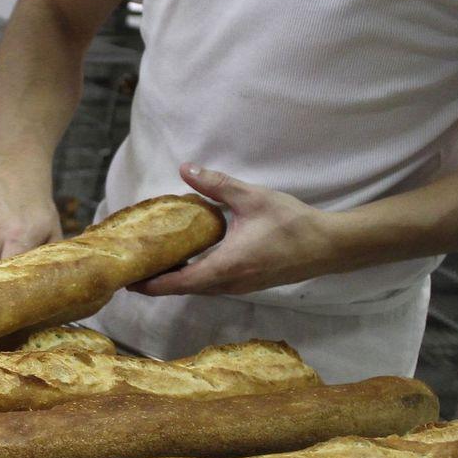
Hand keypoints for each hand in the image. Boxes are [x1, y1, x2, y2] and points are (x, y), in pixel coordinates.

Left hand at [131, 165, 346, 295]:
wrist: (329, 246)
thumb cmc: (292, 223)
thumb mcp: (251, 198)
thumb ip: (216, 184)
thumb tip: (186, 168)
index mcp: (224, 267)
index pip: (176, 283)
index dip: (149, 283)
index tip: (128, 279)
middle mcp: (228, 284)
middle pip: (183, 288)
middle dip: (156, 281)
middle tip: (133, 267)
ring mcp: (240, 288)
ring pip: (199, 288)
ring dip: (176, 278)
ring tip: (155, 261)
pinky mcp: (249, 284)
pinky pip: (213, 284)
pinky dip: (195, 275)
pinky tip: (189, 258)